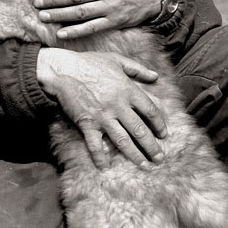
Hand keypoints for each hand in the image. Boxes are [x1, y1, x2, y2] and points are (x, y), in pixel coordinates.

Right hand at [36, 48, 166, 169]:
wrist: (63, 70)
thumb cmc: (90, 63)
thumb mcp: (116, 60)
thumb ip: (138, 69)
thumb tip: (156, 76)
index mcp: (127, 90)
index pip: (150, 110)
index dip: (159, 124)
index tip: (164, 134)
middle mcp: (118, 105)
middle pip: (140, 130)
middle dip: (151, 146)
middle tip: (159, 158)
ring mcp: (103, 116)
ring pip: (123, 140)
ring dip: (135, 155)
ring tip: (144, 166)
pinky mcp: (87, 124)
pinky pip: (95, 144)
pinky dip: (100, 157)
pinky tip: (105, 167)